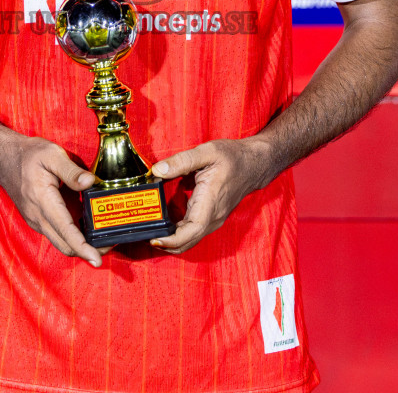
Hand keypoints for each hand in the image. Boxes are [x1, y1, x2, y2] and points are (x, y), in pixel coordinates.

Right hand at [0, 135, 104, 266]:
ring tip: (102, 237)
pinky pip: (57, 234)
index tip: (97, 259)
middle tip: (110, 244)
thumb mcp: (52, 155)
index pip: (66, 231)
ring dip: (81, 245)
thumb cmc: (28, 156)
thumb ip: (72, 171)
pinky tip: (86, 225)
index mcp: (44, 201)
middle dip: (88, 250)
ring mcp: (37, 221)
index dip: (83, 248)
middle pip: (66, 245)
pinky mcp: (38, 220)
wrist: (4, 159)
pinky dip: (72, 236)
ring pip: (61, 242)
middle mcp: (39, 217)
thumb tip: (91, 182)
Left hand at [148, 138, 278, 253]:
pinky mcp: (211, 217)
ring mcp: (213, 219)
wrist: (254, 163)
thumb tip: (157, 170)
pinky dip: (178, 234)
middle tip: (143, 235)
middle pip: (188, 241)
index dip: (172, 240)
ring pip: (190, 239)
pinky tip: (164, 226)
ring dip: (171, 241)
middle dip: (166, 244)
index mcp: (211, 202)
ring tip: (150, 231)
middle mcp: (213, 216)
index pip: (192, 231)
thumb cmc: (232, 157)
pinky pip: (193, 232)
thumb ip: (181, 161)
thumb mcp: (207, 152)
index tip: (154, 239)